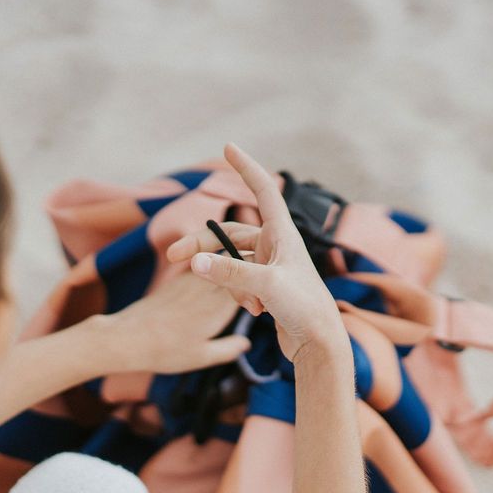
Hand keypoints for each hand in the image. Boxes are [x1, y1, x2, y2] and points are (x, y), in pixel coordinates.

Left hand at [91, 272, 250, 373]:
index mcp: (217, 307)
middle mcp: (205, 288)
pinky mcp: (175, 282)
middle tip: (256, 283)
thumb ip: (228, 349)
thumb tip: (245, 343)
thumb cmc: (165, 351)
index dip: (258, 287)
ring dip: (229, 271)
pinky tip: (211, 287)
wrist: (126, 337)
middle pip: (234, 269)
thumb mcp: (201, 357)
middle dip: (246, 273)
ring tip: (238, 281)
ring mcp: (189, 281)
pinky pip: (200, 270)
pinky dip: (211, 274)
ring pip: (217, 265)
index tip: (263, 296)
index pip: (247, 285)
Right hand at [166, 143, 345, 360]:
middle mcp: (277, 245)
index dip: (246, 168)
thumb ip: (229, 273)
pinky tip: (256, 312)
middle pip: (230, 233)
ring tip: (247, 303)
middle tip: (173, 257)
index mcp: (283, 234)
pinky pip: (238, 281)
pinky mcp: (267, 287)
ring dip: (228, 279)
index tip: (229, 147)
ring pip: (232, 260)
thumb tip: (196, 262)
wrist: (319, 345)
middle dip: (203, 244)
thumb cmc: (304, 309)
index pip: (263, 190)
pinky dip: (239, 294)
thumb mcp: (265, 287)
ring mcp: (271, 266)